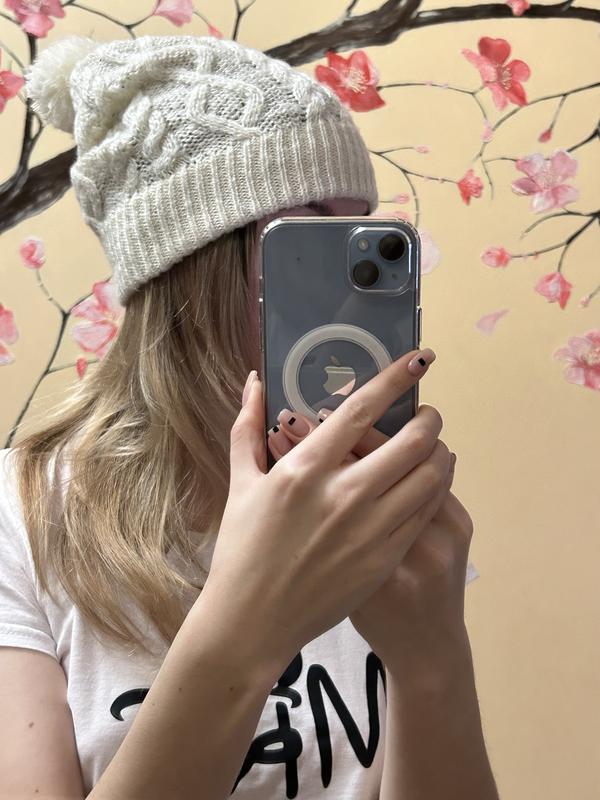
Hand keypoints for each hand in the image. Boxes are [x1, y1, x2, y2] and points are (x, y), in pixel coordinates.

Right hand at [204, 347, 449, 680]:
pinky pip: (427, 512)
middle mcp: (342, 495)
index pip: (360, 411)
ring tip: (435, 447)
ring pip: (430, 476)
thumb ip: (246, 427)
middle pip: (411, 442)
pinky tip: (429, 483)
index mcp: (303, 470)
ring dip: (440, 453)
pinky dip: (436, 489)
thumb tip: (253, 381)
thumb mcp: (241, 484)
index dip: (394, 379)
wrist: (252, 622)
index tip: (419, 359)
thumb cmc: (241, 550)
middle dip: (430, 420)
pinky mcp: (385, 559)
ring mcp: (369, 530)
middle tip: (430, 415)